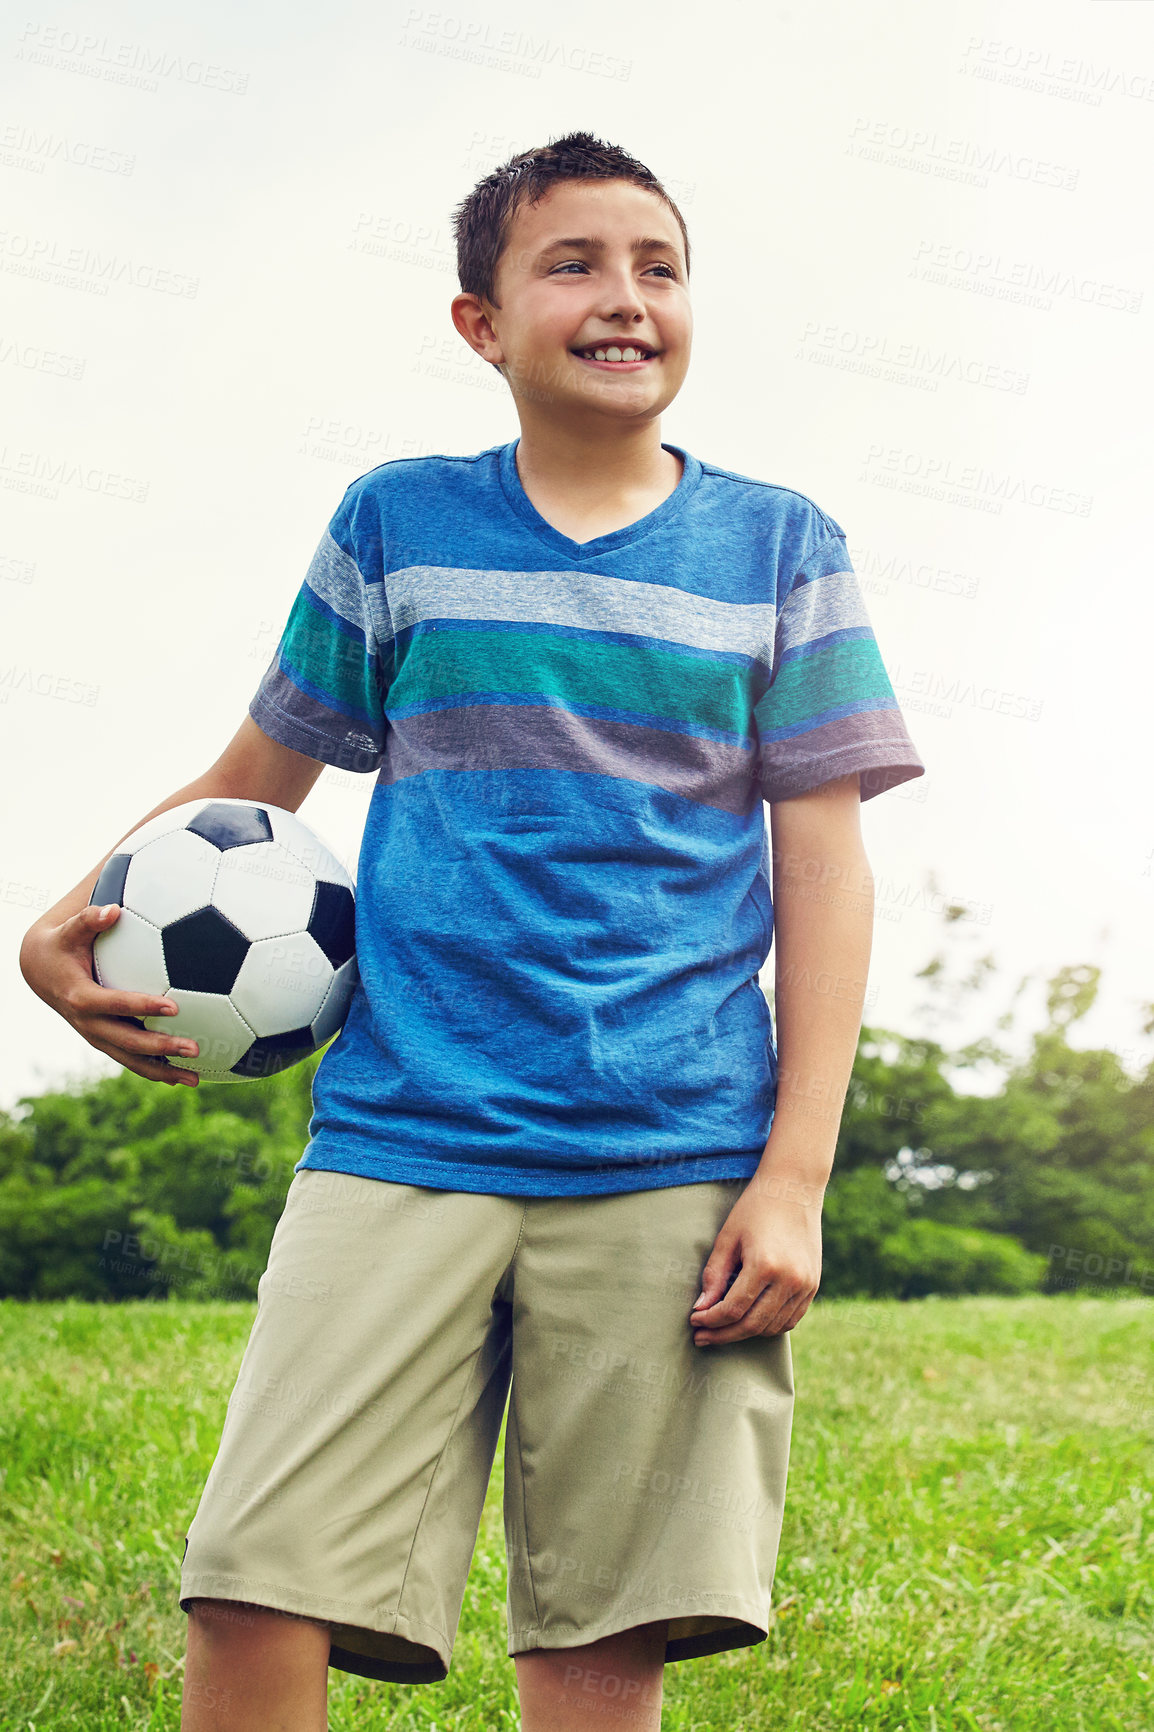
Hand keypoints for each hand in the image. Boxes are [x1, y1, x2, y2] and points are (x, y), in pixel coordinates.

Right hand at [20, 904, 200, 1085]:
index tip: (173, 1005)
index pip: (114, 1005)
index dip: (141, 1006)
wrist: (41, 971)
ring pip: (130, 1059)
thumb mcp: (68, 931)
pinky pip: (131, 1060)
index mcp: (81, 997)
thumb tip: (112, 910)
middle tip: (195, 1048)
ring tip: (195, 1079)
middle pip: (127, 1041)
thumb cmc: (62, 945)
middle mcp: (88, 1024)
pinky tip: (183, 1078)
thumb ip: (89, 919)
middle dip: (160, 1047)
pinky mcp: (104, 1041)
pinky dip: (155, 1071)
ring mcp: (96, 1036)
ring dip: (162, 1071)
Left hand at [688, 1175, 821, 1344]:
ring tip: (723, 1330)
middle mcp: (790, 1280)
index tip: (694, 1321)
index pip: (732, 1309)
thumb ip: (714, 1275)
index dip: (710, 1321)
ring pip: (772, 1328)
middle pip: (752, 1325)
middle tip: (702, 1337)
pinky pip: (790, 1320)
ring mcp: (805, 1285)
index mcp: (765, 1265)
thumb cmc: (755, 1209)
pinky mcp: (813, 1286)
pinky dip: (768, 1326)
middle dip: (723, 1334)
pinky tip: (749, 1321)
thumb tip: (701, 1309)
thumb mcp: (728, 1238)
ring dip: (745, 1333)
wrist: (794, 1189)